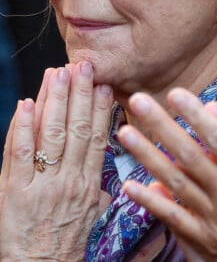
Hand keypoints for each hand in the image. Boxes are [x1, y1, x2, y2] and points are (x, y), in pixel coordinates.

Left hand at [0, 62, 113, 259]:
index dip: (101, 108)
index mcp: (90, 184)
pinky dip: (21, 128)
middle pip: (76, 128)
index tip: (105, 84)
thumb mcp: (93, 216)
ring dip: (54, 101)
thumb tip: (110, 171)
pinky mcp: (14, 192)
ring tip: (57, 73)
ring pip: (51, 135)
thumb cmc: (66, 245)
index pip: (97, 137)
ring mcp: (42, 184)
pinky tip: (25, 105)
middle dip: (80, 94)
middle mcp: (69, 180)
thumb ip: (100, 189)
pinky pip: (18, 155)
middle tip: (83, 65)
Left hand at [118, 89, 216, 261]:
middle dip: (161, 125)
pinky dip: (150, 203)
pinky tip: (130, 186)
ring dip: (147, 156)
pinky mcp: (203, 242)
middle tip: (138, 101)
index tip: (176, 94)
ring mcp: (212, 219)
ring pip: (174, 182)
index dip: (195, 115)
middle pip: (188, 155)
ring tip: (126, 134)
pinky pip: (172, 219)